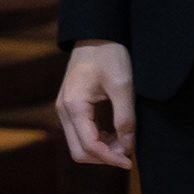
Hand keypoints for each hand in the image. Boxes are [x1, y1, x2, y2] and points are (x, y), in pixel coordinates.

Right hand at [56, 40, 134, 167]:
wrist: (97, 33)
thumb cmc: (109, 54)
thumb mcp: (122, 84)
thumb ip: (125, 117)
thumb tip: (128, 146)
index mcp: (74, 105)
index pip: (89, 146)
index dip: (110, 158)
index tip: (130, 161)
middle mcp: (64, 110)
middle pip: (79, 151)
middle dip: (104, 158)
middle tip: (128, 154)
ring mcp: (65, 109)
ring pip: (79, 145)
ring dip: (102, 150)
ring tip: (125, 143)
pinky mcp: (71, 106)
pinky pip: (81, 133)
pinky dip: (98, 140)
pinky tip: (116, 135)